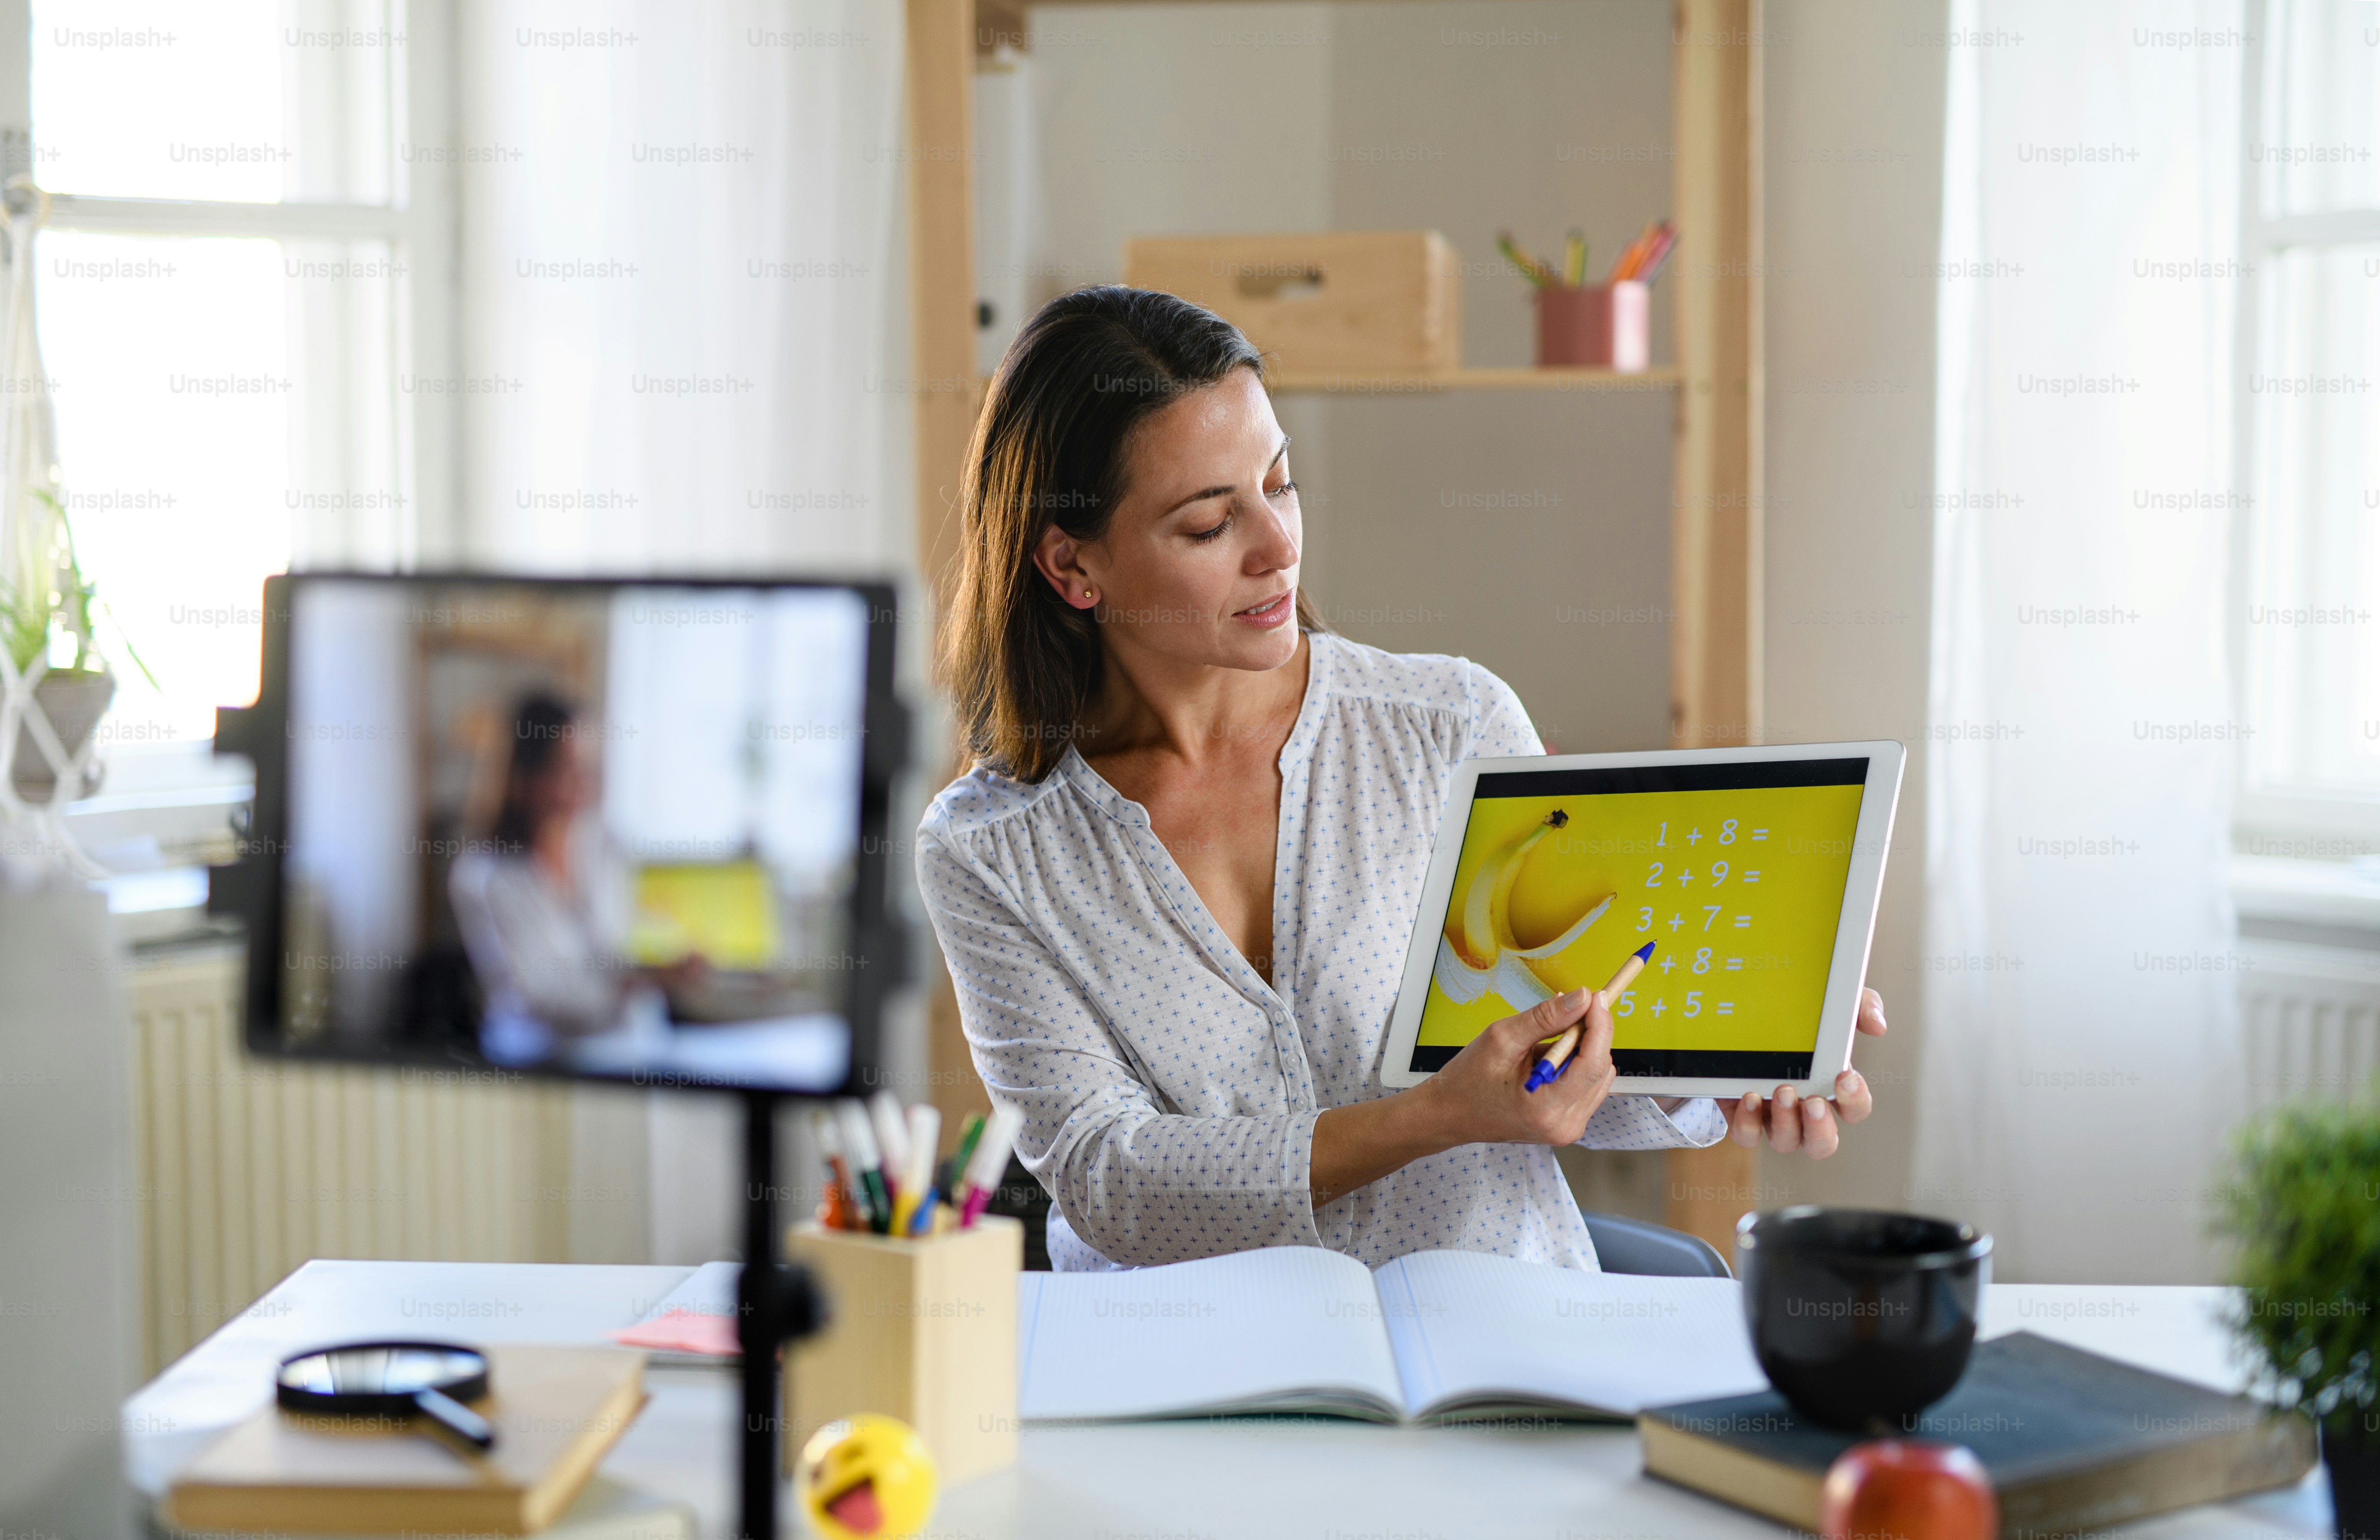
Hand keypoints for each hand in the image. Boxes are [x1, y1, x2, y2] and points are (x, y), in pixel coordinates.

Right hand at [1414, 988, 1617, 1148]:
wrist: (1451, 1114)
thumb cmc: (1468, 1081)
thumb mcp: (1502, 1039)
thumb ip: (1546, 1018)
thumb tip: (1581, 998)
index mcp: (1547, 1107)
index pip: (1593, 1061)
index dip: (1600, 1024)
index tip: (1596, 997)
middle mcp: (1564, 1124)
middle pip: (1600, 1066)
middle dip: (1589, 1034)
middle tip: (1566, 1012)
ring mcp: (1568, 1127)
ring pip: (1598, 1075)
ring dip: (1581, 1050)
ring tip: (1543, 1047)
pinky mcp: (1568, 1124)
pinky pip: (1588, 1086)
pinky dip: (1575, 1065)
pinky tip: (1547, 1061)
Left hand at [1723, 986, 1887, 1158]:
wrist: (1740, 1014)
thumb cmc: (1797, 1016)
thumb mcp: (1829, 1002)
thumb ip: (1860, 1006)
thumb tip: (1877, 1024)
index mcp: (1830, 1087)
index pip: (1855, 1109)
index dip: (1855, 1100)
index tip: (1846, 1077)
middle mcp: (1803, 1110)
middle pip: (1822, 1143)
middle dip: (1821, 1127)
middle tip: (1814, 1102)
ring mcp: (1772, 1115)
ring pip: (1786, 1142)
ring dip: (1786, 1123)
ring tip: (1782, 1091)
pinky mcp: (1742, 1114)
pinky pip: (1747, 1135)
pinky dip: (1748, 1123)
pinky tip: (1748, 1097)